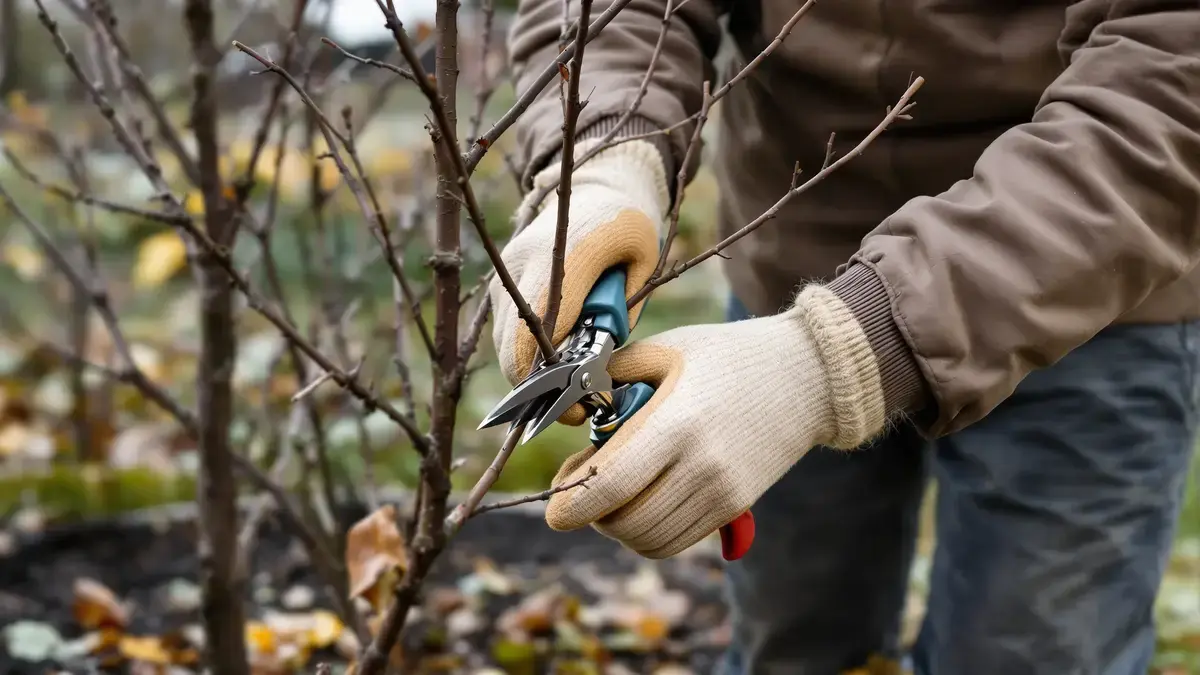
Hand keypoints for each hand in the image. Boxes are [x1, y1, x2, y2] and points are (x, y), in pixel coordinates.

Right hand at [490, 139, 669, 423]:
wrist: (595, 189)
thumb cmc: (628, 228)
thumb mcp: (644, 261)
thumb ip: (622, 310)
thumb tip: (596, 364)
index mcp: (568, 253)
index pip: (545, 324)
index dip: (553, 373)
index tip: (578, 405)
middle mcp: (525, 262)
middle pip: (514, 343)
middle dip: (538, 388)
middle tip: (573, 412)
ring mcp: (507, 271)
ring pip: (503, 343)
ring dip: (529, 376)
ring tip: (566, 393)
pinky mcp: (502, 282)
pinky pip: (505, 333)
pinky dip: (524, 358)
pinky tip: (553, 369)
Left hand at [543, 285, 887, 557]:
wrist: (807, 376)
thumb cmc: (727, 356)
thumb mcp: (666, 349)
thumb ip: (611, 376)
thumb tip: (568, 408)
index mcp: (679, 421)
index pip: (612, 484)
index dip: (574, 505)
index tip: (556, 508)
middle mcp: (702, 465)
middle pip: (627, 522)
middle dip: (592, 515)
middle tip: (580, 489)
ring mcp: (723, 492)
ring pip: (650, 540)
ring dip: (619, 528)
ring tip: (612, 495)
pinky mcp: (735, 507)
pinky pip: (676, 541)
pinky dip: (648, 533)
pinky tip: (642, 501)